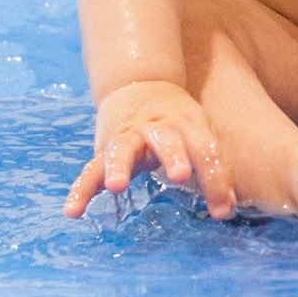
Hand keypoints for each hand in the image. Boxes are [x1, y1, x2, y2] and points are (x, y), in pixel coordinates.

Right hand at [62, 79, 234, 219]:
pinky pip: (90, 170)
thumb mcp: (201, 134)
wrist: (138, 84)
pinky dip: (80, 190)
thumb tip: (225, 209)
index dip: (216, 180)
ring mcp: (128, 136)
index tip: (222, 210)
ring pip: (122, 149)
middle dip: (174, 157)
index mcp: (187, 123)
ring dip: (119, 167)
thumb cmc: (177, 121)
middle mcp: (157, 127)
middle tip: (181, 176)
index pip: (207, 150)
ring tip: (116, 186)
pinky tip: (72, 211)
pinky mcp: (105, 148)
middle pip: (167, 140)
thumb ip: (214, 169)